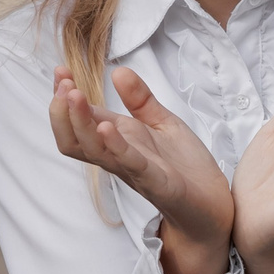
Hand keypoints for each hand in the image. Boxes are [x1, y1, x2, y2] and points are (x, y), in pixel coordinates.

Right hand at [50, 65, 234, 273]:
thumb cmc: (184, 166)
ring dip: (80, 123)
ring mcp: (133, 170)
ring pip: (93, 151)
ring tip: (74, 96)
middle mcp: (117, 156)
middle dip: (62, 110)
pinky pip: (129, 163)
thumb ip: (140, 99)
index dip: (64, 96)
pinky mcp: (156, 181)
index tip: (60, 70)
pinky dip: (115, 145)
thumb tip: (118, 71)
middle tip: (64, 84)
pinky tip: (106, 126)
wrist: (213, 202)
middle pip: (73, 139)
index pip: (78, 118)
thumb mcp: (162, 122)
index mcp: (117, 140)